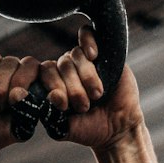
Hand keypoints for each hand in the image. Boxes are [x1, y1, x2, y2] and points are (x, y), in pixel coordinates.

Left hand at [39, 26, 143, 150]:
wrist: (118, 128)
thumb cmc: (90, 129)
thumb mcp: (66, 129)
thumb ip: (53, 116)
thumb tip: (50, 95)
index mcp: (55, 83)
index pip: (45, 73)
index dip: (53, 86)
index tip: (64, 105)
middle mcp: (67, 70)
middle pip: (61, 64)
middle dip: (72, 87)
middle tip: (84, 105)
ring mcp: (84, 60)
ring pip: (75, 55)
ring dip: (86, 76)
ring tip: (97, 95)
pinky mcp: (102, 52)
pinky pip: (87, 33)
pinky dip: (87, 41)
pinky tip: (93, 55)